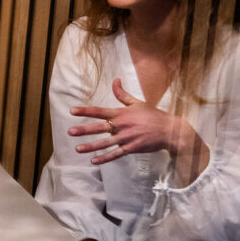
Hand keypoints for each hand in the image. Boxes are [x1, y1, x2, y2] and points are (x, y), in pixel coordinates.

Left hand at [67, 79, 192, 164]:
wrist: (169, 130)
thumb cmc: (152, 115)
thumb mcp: (137, 102)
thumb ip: (122, 94)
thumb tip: (115, 80)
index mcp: (122, 113)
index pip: (100, 111)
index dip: (85, 111)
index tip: (72, 111)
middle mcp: (122, 126)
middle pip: (99, 128)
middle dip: (84, 130)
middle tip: (70, 132)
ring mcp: (126, 138)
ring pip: (105, 143)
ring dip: (91, 147)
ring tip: (78, 149)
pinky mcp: (131, 148)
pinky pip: (115, 154)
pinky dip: (105, 158)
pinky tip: (94, 161)